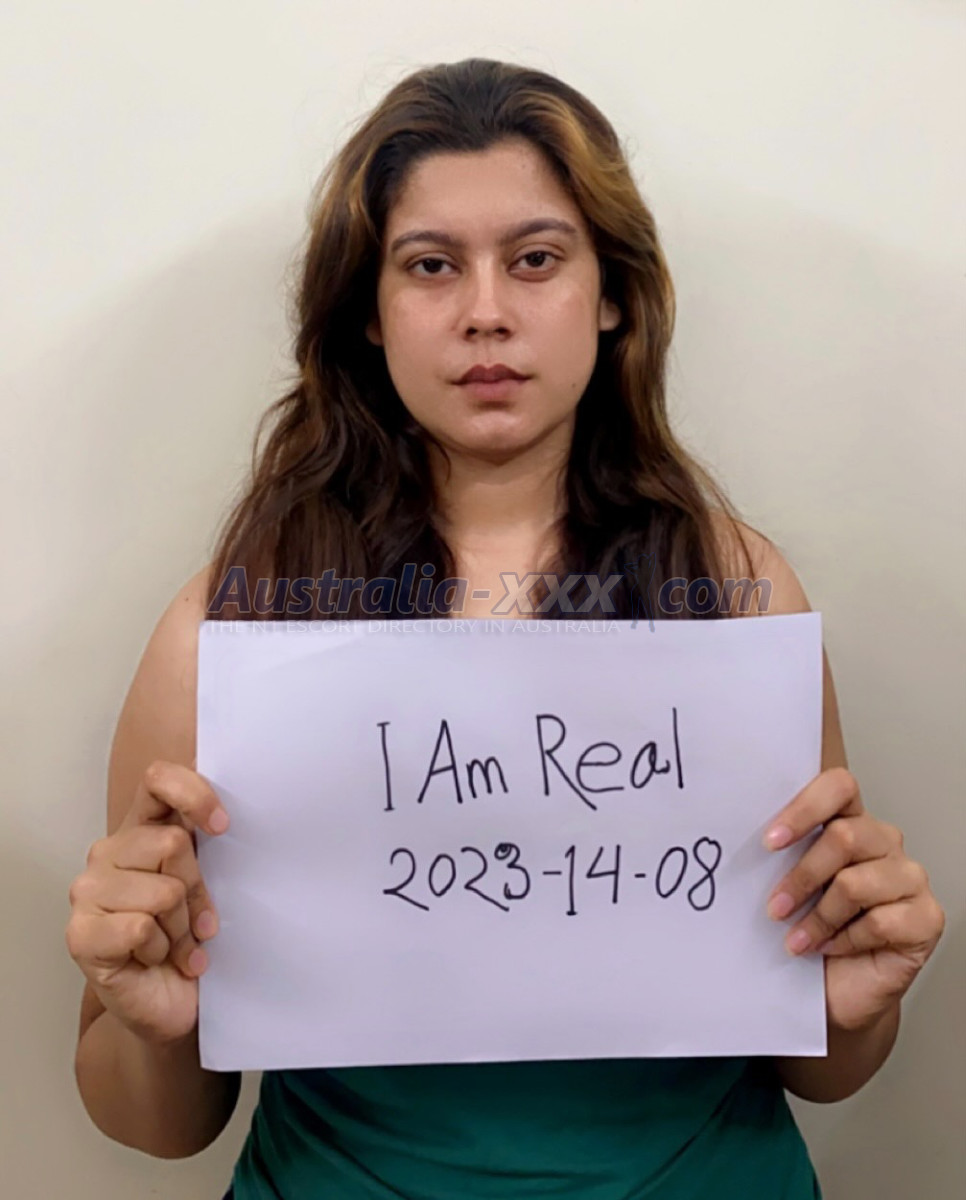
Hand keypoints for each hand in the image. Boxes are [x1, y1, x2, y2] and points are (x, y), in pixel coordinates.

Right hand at [66, 761, 227, 1045]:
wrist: (175, 1003)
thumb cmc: (194, 938)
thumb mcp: (212, 883)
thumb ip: (211, 845)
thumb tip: (231, 816)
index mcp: (143, 828)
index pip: (158, 780)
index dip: (193, 795)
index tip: (223, 827)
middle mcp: (110, 852)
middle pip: (172, 843)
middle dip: (197, 889)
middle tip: (197, 921)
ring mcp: (88, 891)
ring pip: (162, 891)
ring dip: (181, 927)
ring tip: (176, 944)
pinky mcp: (81, 934)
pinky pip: (139, 928)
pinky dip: (160, 950)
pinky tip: (155, 960)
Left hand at [763, 767, 944, 1031]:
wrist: (833, 991)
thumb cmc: (807, 931)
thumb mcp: (786, 885)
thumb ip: (780, 855)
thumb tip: (736, 840)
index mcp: (850, 820)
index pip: (839, 786)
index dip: (804, 808)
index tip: (769, 841)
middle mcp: (884, 842)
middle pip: (844, 837)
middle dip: (801, 877)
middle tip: (774, 908)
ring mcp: (909, 878)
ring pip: (856, 883)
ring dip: (818, 917)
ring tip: (797, 939)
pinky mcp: (926, 918)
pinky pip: (881, 922)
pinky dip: (845, 940)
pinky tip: (831, 948)